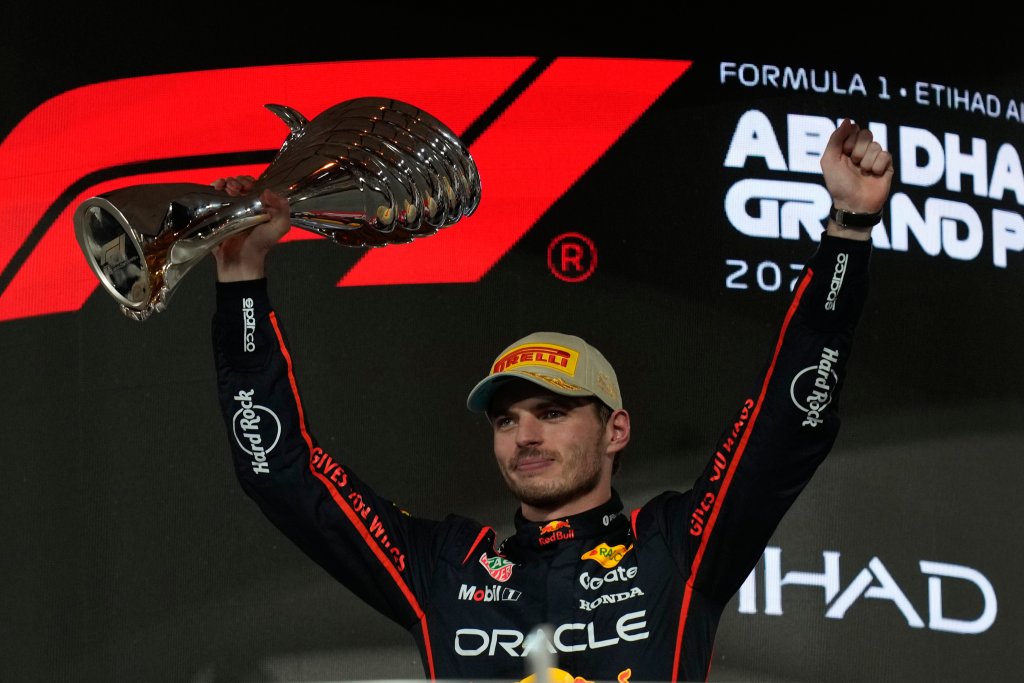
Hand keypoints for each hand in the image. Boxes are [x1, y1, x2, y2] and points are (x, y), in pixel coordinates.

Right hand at [211, 175, 291, 281]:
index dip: (251, 182)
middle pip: (239, 183)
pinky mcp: (216, 212)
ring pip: (226, 186)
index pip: (254, 185)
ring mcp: (230, 208)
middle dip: (237, 181)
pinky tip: (216, 187)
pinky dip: (213, 186)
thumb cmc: (261, 243)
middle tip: (236, 188)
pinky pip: (213, 195)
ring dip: (226, 182)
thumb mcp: (280, 226)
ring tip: (226, 188)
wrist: (241, 259)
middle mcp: (245, 204)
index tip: (248, 187)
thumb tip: (267, 190)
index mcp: (260, 205)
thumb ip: (282, 208)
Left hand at [821, 119, 893, 240]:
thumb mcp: (829, 161)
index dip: (849, 140)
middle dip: (858, 150)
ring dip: (866, 161)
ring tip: (863, 173)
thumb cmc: (839, 184)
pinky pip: (885, 155)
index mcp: (847, 147)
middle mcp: (861, 150)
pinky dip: (877, 166)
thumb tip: (848, 120)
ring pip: (875, 145)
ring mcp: (874, 158)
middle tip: (854, 164)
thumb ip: (835, 139)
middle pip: (866, 133)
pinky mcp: (886, 165)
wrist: (854, 204)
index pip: (854, 129)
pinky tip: (874, 175)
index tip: (844, 153)